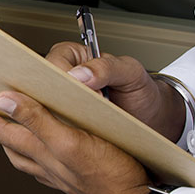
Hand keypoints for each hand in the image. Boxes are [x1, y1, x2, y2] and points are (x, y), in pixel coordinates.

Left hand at [0, 90, 154, 193]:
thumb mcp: (70, 141)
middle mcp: (49, 166)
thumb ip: (37, 120)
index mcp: (44, 152)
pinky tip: (47, 153)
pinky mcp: (79, 180)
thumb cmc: (111, 178)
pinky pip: (49, 168)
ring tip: (10, 132)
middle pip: (14, 145)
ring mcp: (63, 176)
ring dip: (17, 144)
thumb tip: (5, 102)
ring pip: (30, 158)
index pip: (6, 130)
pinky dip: (42, 157)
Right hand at [43, 43, 187, 142]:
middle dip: (57, 102)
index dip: (64, 80)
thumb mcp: (131, 73)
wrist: (152, 117)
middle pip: (42, 87)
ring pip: (44, 109)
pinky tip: (78, 137)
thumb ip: (107, 67)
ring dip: (58, 120)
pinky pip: (54, 126)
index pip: (53, 63)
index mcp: (73, 56)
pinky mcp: (65, 123)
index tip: (85, 94)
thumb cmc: (140, 91)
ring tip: (81, 126)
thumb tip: (79, 74)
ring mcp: (61, 102)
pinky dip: (63, 133)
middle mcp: (62, 77)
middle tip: (80, 113)